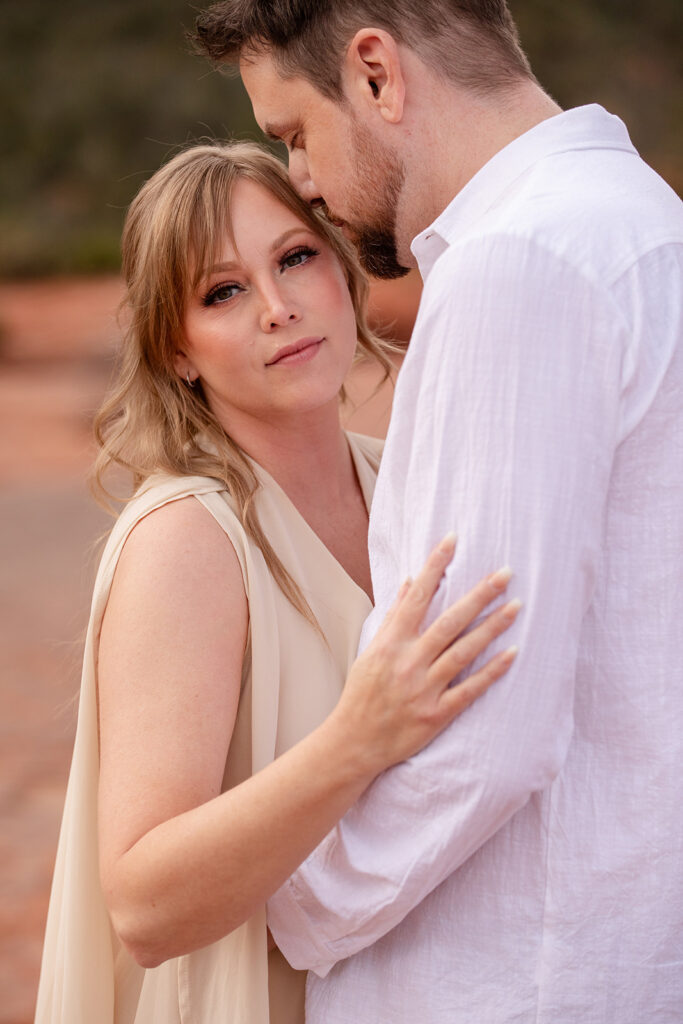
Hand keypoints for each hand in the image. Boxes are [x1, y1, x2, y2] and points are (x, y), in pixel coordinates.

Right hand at [333, 535, 518, 776]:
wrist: (354, 743)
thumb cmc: (362, 694)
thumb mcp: (371, 651)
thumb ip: (394, 617)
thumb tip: (411, 582)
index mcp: (391, 642)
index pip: (417, 595)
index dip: (435, 566)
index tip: (453, 539)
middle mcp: (408, 661)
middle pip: (450, 620)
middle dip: (479, 594)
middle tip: (506, 573)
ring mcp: (424, 688)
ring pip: (464, 651)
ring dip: (492, 627)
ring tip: (516, 606)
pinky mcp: (437, 714)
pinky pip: (470, 689)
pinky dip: (492, 671)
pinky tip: (512, 653)